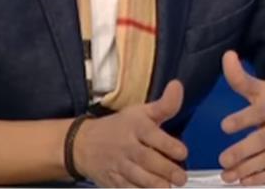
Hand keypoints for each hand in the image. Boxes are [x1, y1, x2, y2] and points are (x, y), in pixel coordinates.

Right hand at [73, 79, 189, 187]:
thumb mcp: (140, 112)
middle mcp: (127, 146)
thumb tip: (177, 86)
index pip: (153, 135)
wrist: (82, 143)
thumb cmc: (118, 127)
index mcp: (135, 126)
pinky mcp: (113, 181)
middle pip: (147, 159)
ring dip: (154, 184)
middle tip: (180, 177)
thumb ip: (164, 105)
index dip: (170, 145)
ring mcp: (119, 165)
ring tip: (168, 187)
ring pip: (138, 177)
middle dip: (166, 170)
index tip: (182, 152)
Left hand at [218, 51, 264, 184]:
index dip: (242, 119)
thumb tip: (226, 55)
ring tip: (227, 174)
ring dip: (245, 170)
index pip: (258, 112)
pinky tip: (245, 181)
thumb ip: (242, 79)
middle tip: (223, 159)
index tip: (225, 126)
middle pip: (261, 141)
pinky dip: (261, 179)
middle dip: (241, 152)